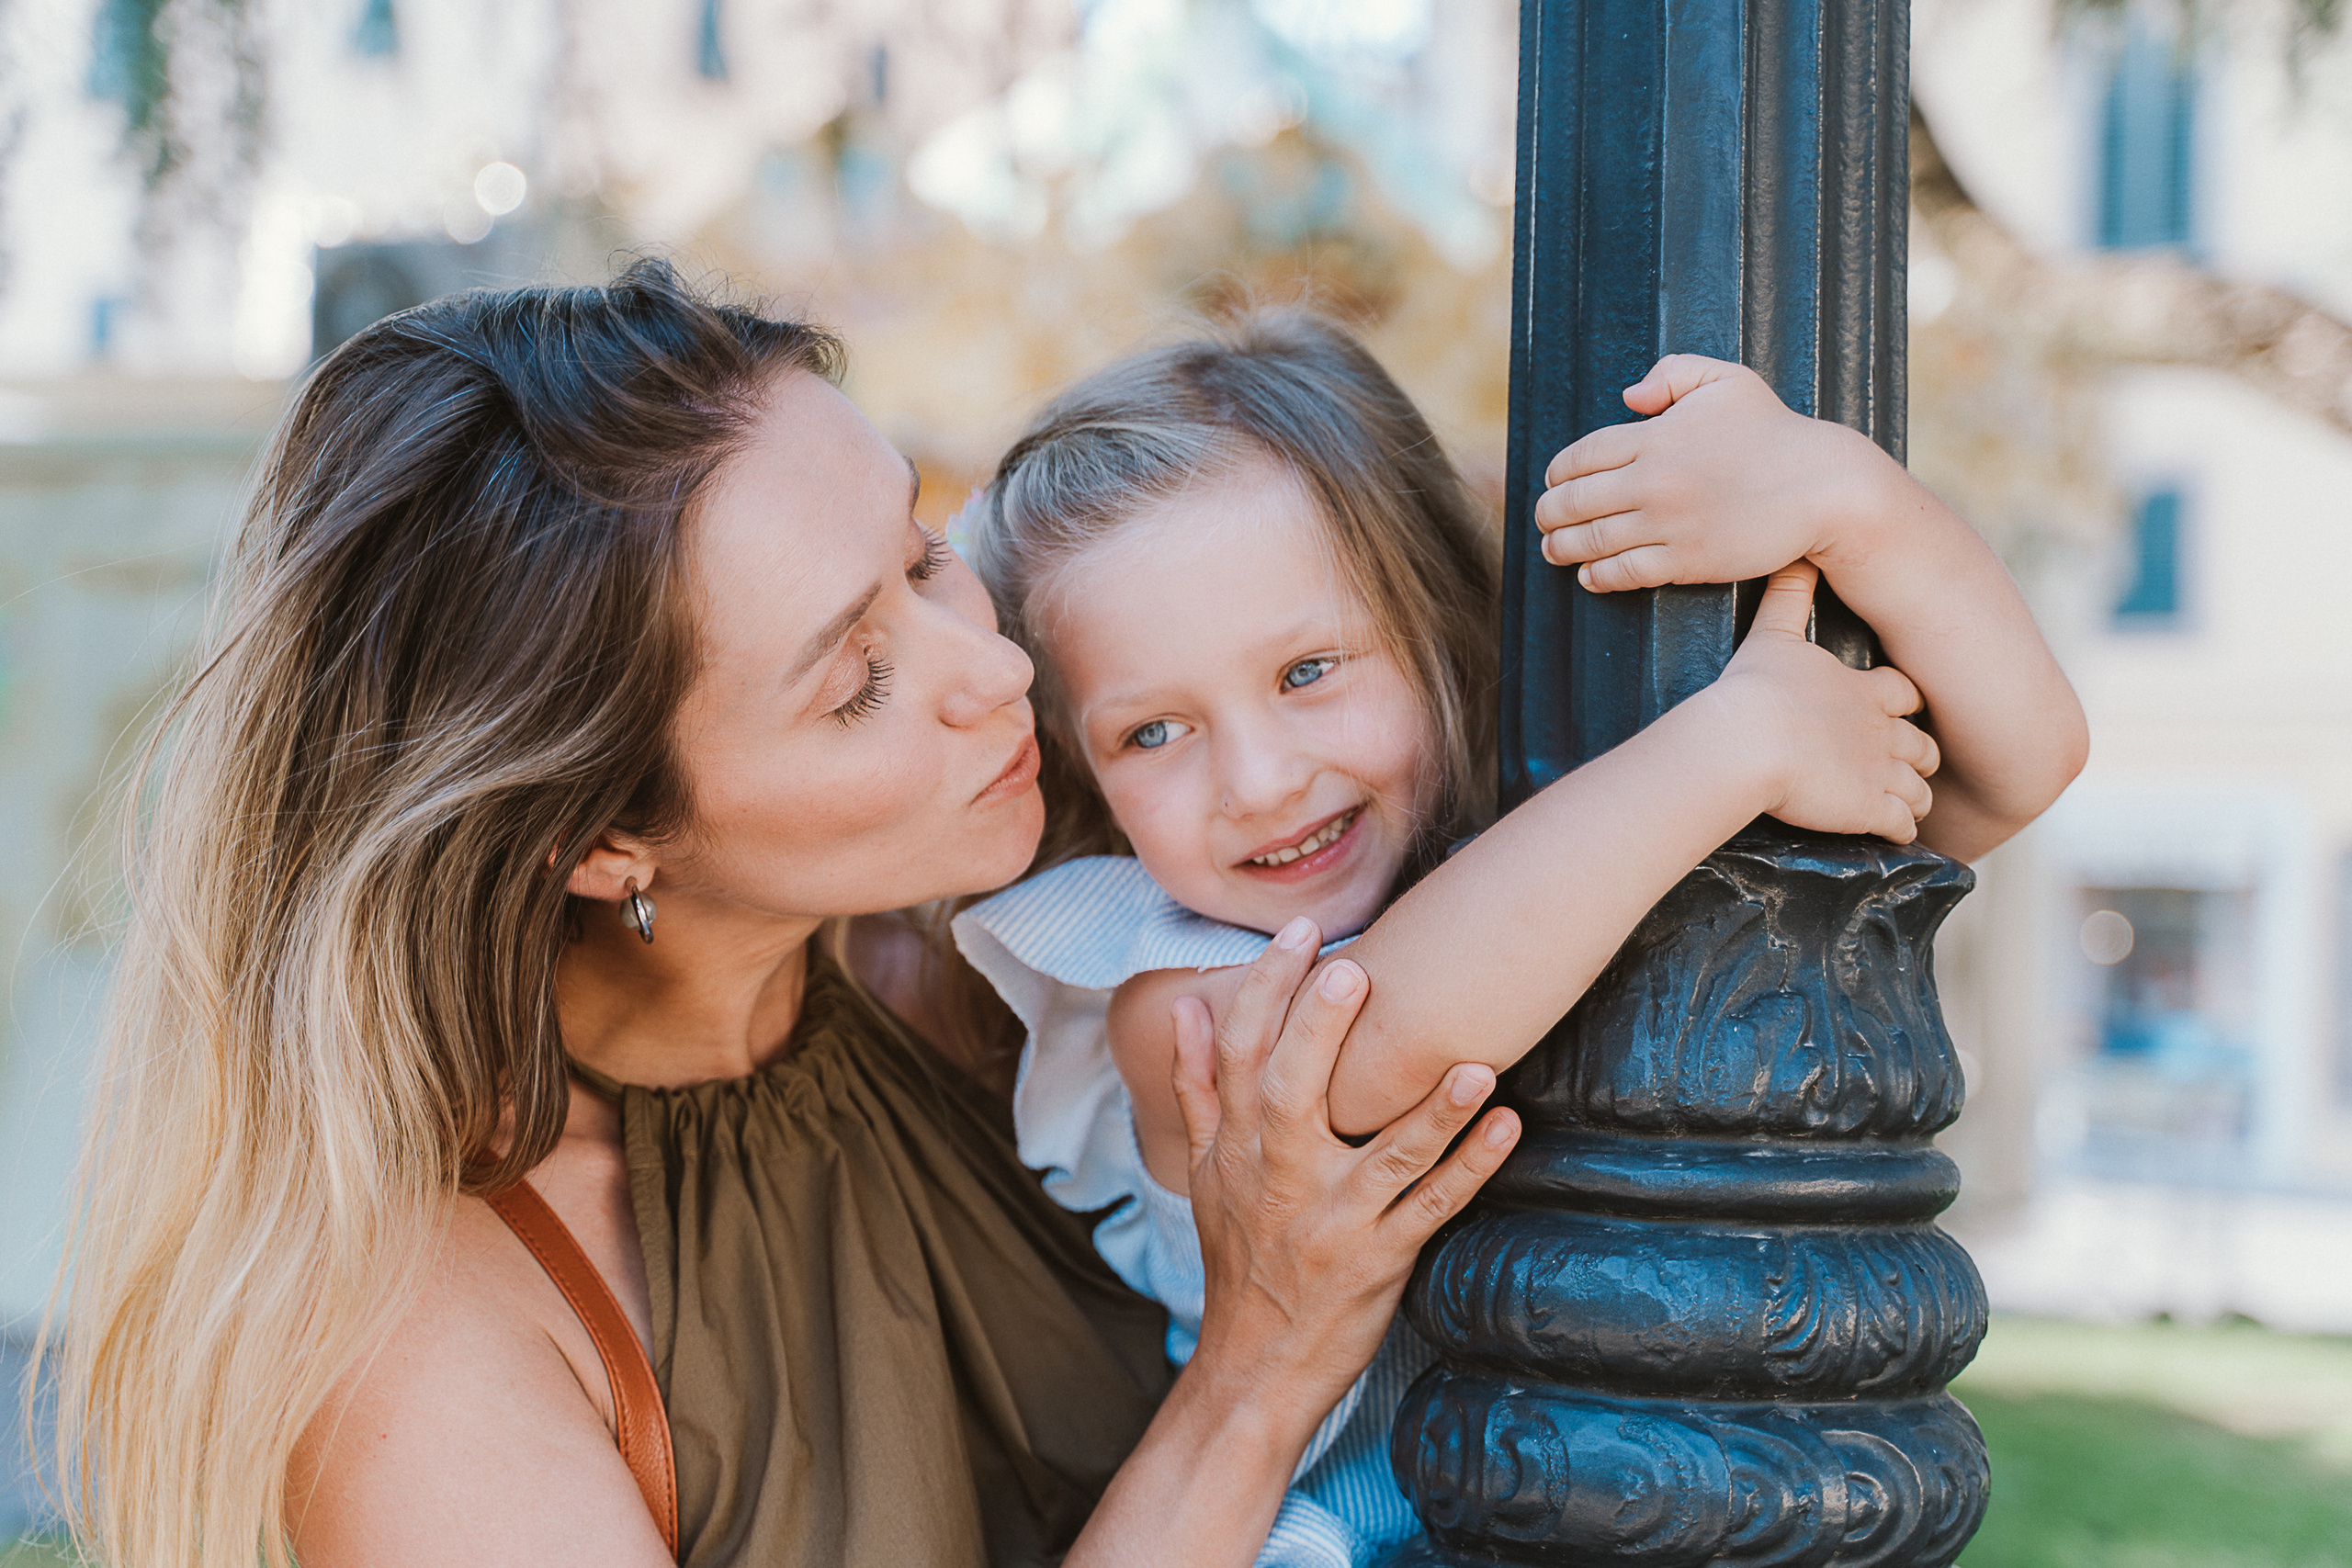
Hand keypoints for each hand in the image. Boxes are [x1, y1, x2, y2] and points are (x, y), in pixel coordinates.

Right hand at [1171, 919, 1519, 1428]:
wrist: (1255, 1365)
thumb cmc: (1238, 1257)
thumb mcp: (1204, 1173)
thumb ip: (1197, 1087)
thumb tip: (1187, 1009)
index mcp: (1237, 1147)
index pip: (1242, 1053)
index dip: (1268, 990)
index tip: (1302, 935)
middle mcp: (1279, 1176)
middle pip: (1293, 1090)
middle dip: (1321, 1031)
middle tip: (1354, 971)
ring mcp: (1333, 1220)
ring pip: (1384, 1156)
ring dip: (1431, 1110)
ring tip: (1472, 1064)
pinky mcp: (1380, 1260)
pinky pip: (1432, 1209)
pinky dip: (1471, 1168)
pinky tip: (1505, 1127)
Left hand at [1535, 355, 1894, 591]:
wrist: (1822, 486)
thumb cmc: (1774, 431)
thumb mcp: (1726, 381)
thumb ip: (1673, 373)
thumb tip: (1628, 396)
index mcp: (1656, 438)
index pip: (1583, 456)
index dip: (1558, 471)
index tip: (1552, 480)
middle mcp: (1654, 482)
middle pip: (1576, 501)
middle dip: (1549, 512)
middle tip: (1542, 518)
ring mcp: (1668, 524)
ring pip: (1593, 540)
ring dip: (1563, 547)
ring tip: (1553, 550)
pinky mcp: (1687, 560)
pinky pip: (1626, 572)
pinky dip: (1599, 577)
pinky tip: (1588, 576)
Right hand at [1705, 563, 1940, 843]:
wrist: (1747, 742)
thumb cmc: (1755, 688)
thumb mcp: (1772, 633)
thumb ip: (1787, 596)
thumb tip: (1794, 554)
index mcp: (1867, 691)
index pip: (1907, 696)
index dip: (1905, 706)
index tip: (1899, 713)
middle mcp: (1884, 732)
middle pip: (1922, 746)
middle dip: (1919, 758)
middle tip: (1904, 768)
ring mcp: (1882, 772)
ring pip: (1921, 790)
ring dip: (1914, 798)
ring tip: (1900, 807)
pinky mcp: (1872, 808)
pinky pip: (1904, 824)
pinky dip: (1903, 829)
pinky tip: (1890, 832)